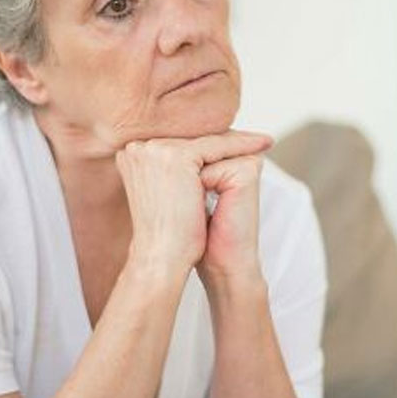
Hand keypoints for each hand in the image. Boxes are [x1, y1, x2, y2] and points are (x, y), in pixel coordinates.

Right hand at [115, 131, 271, 279]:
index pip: (180, 143)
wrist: (163, 259)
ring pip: (206, 140)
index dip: (209, 145)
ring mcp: (154, 150)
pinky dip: (242, 146)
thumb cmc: (169, 234)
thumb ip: (173, 171)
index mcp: (132, 156)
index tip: (234, 143)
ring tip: (264, 141)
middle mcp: (137, 148)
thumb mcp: (168, 194)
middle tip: (257, 138)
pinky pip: (217, 145)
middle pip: (193, 138)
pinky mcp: (175, 156)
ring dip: (238, 141)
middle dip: (225, 140)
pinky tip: (262, 145)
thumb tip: (196, 156)